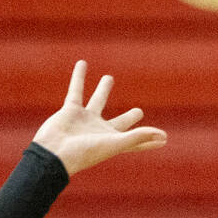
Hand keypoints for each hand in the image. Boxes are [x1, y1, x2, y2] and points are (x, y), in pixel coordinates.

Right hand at [32, 61, 166, 174]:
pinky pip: (76, 90)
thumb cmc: (84, 153)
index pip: (136, 140)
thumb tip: (163, 136)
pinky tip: (82, 63)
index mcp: (112, 141)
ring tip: (109, 78)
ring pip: (97, 101)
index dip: (149, 139)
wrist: (53, 154)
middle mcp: (99, 131)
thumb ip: (137, 137)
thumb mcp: (114, 144)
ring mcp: (84, 120)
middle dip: (128, 118)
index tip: (164, 139)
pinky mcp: (70, 110)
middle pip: (119, 123)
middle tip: (139, 112)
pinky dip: (78, 77)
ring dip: (103, 90)